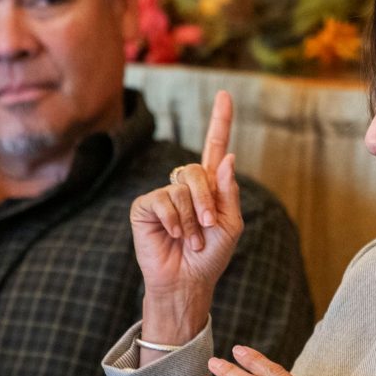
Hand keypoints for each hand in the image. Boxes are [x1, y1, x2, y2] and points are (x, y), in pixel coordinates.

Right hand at [130, 90, 243, 345]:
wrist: (188, 280)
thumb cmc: (210, 256)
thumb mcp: (230, 225)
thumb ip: (228, 192)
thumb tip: (228, 158)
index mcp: (209, 187)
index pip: (214, 147)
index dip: (220, 121)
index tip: (225, 95)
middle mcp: (184, 186)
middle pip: (197, 170)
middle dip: (207, 200)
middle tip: (209, 226)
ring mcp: (163, 195)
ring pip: (181, 188)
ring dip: (193, 218)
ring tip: (191, 240)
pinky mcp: (145, 207)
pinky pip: (163, 201)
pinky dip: (175, 221)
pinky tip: (174, 236)